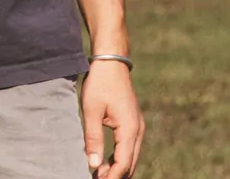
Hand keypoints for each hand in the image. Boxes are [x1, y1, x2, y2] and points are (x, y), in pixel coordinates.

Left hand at [81, 60, 144, 178]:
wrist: (111, 62)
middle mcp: (138, 130)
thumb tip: (94, 165)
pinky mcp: (134, 122)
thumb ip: (93, 138)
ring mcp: (138, 126)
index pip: (123, 163)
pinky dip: (120, 157)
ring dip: (117, 168)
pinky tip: (106, 161)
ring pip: (131, 157)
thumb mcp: (91, 110)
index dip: (111, 177)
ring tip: (99, 174)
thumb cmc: (100, 83)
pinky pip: (130, 147)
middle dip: (115, 176)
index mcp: (129, 129)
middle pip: (130, 164)